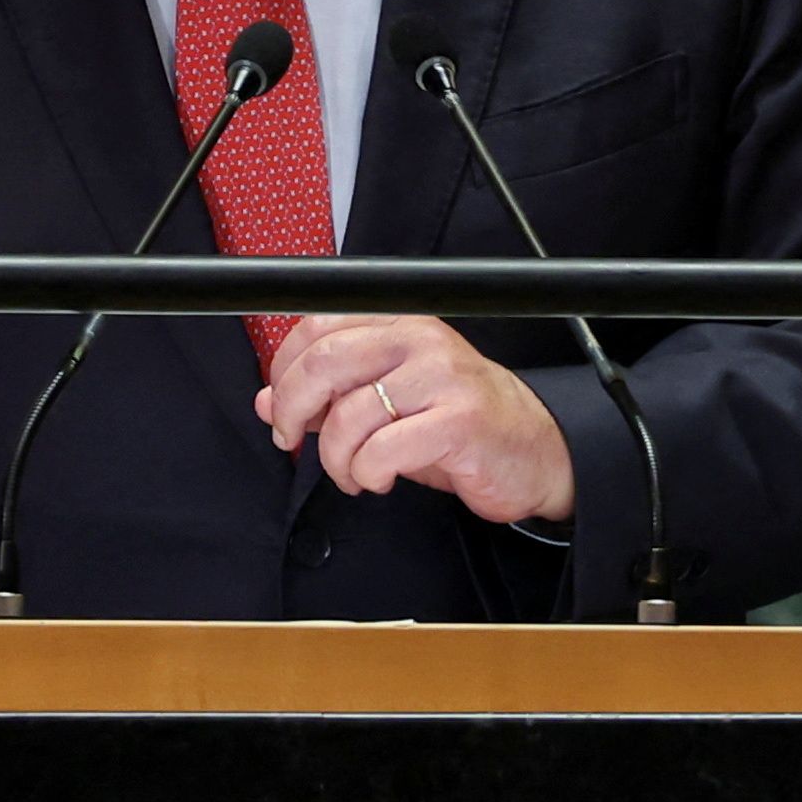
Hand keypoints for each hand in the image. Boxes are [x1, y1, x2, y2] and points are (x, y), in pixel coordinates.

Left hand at [254, 313, 579, 525]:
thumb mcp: (387, 403)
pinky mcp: (459, 421)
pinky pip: (383, 451)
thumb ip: (329, 397)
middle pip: (326, 361)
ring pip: (349, 415)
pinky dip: (368, 473)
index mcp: (400, 323)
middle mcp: (420, 340)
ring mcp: (442, 377)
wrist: (534, 449)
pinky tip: (381, 478)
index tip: (279, 409)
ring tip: (353, 473)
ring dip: (335, 459)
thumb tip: (267, 401)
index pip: (319, 326)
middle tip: (291, 440)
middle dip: (292, 409)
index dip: (284, 369)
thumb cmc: (456, 423)